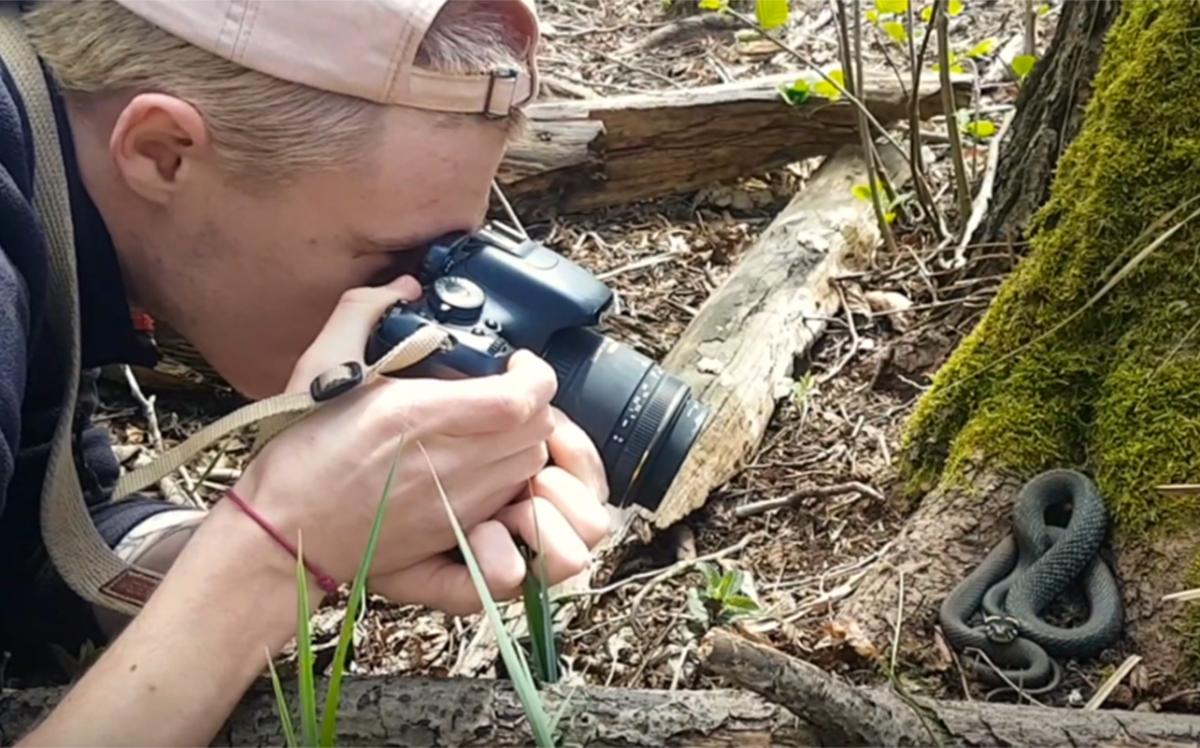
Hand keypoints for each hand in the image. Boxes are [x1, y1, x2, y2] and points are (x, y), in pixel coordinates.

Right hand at [233, 277, 605, 613]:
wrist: (287, 533)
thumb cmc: (301, 454)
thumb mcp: (320, 366)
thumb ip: (363, 312)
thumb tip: (403, 286)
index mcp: (419, 415)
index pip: (520, 398)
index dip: (535, 375)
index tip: (519, 362)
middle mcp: (449, 463)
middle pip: (538, 430)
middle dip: (532, 402)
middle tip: (506, 388)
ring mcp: (458, 503)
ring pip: (530, 464)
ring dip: (522, 438)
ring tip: (491, 423)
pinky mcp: (456, 531)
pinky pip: (510, 497)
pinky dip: (507, 473)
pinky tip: (475, 459)